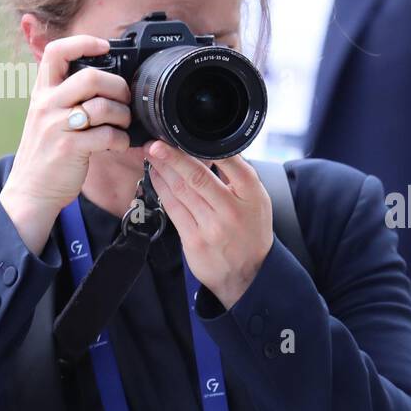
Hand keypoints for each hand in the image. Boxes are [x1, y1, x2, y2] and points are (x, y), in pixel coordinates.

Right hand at [0, 36, 131, 252]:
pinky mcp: (71, 148)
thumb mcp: (47, 116)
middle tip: (125, 99)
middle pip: (90, 77)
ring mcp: (58, 126)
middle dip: (118, 86)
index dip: (83, 42)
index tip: (104, 46)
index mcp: (42, 92)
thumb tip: (102, 80)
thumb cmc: (47, 152)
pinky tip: (119, 144)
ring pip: (103, 106)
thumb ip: (66, 96)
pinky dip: (122, 140)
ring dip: (123, 115)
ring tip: (123, 125)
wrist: (31, 190)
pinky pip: (108, 135)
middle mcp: (47, 105)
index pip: (56, 52)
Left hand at [147, 142, 273, 307]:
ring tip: (151, 156)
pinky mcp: (194, 240)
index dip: (204, 148)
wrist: (248, 273)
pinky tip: (156, 177)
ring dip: (162, 170)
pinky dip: (162, 189)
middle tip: (155, 144)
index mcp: (251, 195)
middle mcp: (232, 210)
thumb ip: (239, 176)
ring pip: (181, 190)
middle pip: (197, 176)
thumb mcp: (258, 200)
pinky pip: (172, 209)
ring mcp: (211, 226)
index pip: (229, 163)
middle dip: (172, 157)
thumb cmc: (252, 232)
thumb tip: (215, 149)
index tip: (184, 136)